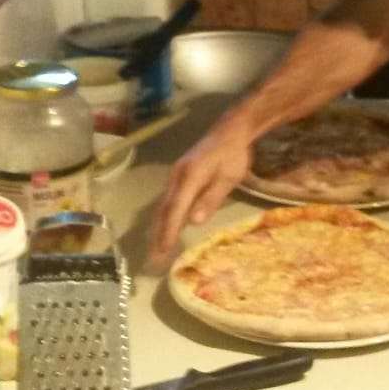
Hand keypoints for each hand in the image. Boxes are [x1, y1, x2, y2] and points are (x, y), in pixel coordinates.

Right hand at [149, 121, 254, 268]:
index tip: (164, 250)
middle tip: (155, 257)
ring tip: (157, 249)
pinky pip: (169, 200)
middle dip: (159, 234)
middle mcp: (177, 177)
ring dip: (160, 227)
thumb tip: (194, 221)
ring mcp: (175, 176)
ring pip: (164, 205)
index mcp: (189, 177)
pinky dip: (166, 217)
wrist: (229, 132)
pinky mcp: (178, 177)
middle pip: (164, 209)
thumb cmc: (233, 155)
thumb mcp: (229, 177)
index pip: (176, 209)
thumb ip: (211, 198)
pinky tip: (166, 229)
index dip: (169, 231)